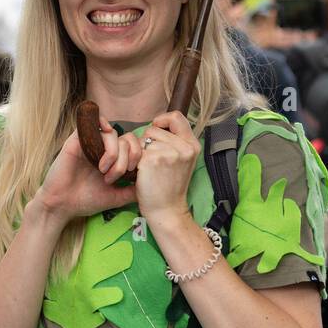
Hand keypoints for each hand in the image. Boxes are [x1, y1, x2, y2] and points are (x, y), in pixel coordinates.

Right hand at [34, 117, 143, 229]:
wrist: (61, 205)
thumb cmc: (86, 201)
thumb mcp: (116, 197)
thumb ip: (133, 191)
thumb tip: (151, 186)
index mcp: (112, 158)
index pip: (133, 145)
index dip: (138, 155)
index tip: (132, 174)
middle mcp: (102, 148)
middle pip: (126, 138)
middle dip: (128, 157)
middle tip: (116, 176)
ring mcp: (89, 142)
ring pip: (112, 134)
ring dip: (114, 153)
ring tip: (104, 172)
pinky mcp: (75, 140)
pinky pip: (91, 124)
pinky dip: (101, 128)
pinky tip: (101, 147)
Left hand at [134, 111, 200, 226]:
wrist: (167, 210)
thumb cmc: (170, 187)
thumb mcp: (183, 161)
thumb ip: (175, 141)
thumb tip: (156, 124)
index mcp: (192, 145)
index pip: (176, 117)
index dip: (162, 120)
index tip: (156, 130)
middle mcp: (184, 147)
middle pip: (154, 128)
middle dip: (148, 141)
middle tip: (152, 161)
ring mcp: (169, 153)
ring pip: (144, 139)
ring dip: (141, 151)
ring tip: (148, 168)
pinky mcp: (152, 160)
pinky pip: (137, 150)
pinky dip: (135, 160)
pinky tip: (141, 173)